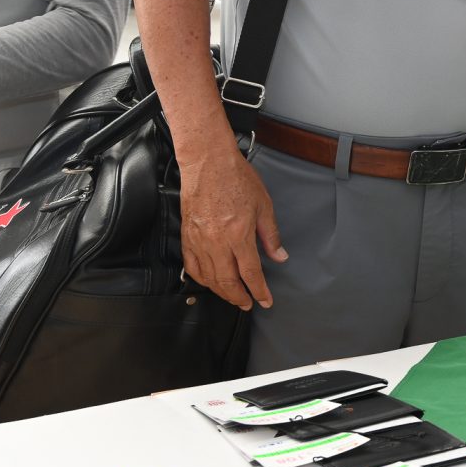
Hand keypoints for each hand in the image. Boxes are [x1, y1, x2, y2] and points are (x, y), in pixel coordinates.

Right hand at [178, 140, 286, 310]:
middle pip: (227, 281)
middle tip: (248, 304)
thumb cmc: (236, 178)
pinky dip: (201, 278)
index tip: (265, 300)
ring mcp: (199, 240)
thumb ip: (270, 235)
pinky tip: (209, 282)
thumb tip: (279, 256)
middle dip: (240, 297)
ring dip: (221, 292)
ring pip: (208, 278)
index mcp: (238, 234)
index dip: (259, 290)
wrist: (208, 163)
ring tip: (233, 297)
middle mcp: (217, 241)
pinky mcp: (187, 236)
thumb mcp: (264, 206)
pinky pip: (191, 265)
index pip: (251, 272)